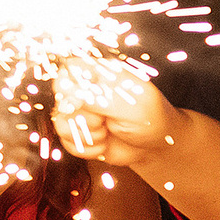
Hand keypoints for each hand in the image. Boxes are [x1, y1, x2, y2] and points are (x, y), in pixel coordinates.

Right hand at [51, 61, 184, 168]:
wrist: (157, 147)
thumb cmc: (152, 119)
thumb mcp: (132, 105)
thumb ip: (100, 98)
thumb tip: (69, 99)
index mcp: (100, 74)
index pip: (69, 71)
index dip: (71, 88)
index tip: (83, 102)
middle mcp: (86, 92)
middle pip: (62, 101)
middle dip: (84, 117)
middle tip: (105, 119)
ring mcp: (81, 113)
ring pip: (62, 125)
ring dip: (88, 135)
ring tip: (107, 132)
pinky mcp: (79, 134)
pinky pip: (68, 143)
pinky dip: (89, 149)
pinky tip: (105, 143)